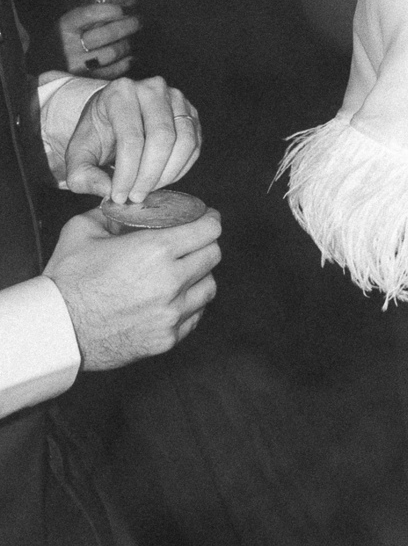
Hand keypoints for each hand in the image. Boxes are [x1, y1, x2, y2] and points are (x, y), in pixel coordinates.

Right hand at [45, 207, 221, 369]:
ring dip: (199, 276)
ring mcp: (171, 314)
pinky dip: (189, 305)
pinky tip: (172, 298)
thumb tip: (126, 206)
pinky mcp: (166, 339)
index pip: (208, 230)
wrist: (55, 331)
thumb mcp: (83, 230)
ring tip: (183, 272)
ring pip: (208, 287)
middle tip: (192, 243)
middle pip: (213, 255)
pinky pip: (195, 316)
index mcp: (155, 251)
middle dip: (205, 244)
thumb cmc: (66, 281)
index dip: (209, 220)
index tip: (206, 218)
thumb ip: (111, 212)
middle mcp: (170, 283)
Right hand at [57, 2, 139, 78]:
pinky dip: (126, 62)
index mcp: (64, 28)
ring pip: (113, 52)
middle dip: (128, 25)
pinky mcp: (87, 80)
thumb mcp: (69, 26)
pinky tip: (129, 57)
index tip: (123, 9)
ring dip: (127, 44)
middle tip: (138, 21)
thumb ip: (90, 18)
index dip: (110, 10)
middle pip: (107, 34)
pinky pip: (114, 70)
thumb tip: (124, 7)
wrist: (44, 71)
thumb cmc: (62, 43)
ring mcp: (78, 66)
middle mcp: (69, 47)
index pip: (90, 14)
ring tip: (132, 40)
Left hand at [63, 77, 200, 200]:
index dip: (127, 173)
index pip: (131, 138)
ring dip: (167, 174)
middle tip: (136, 196)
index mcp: (120, 92)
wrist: (112, 117)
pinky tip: (161, 179)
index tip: (120, 196)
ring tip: (148, 188)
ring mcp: (176, 98)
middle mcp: (152, 88)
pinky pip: (194, 145)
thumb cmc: (97, 135)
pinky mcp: (190, 113)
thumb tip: (108, 190)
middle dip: (149, 175)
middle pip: (162, 138)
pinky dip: (180, 169)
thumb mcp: (78, 155)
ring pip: (184, 141)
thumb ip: (83, 175)